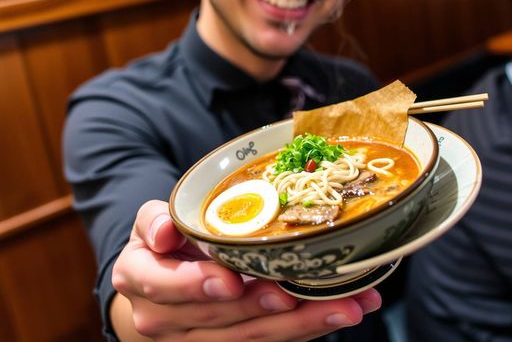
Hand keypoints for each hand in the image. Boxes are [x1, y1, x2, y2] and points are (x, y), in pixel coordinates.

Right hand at [111, 200, 381, 341]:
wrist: (157, 283)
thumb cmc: (160, 246)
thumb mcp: (150, 223)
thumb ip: (154, 222)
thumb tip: (164, 231)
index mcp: (143, 282)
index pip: (167, 288)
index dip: (197, 286)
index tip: (231, 281)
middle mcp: (168, 319)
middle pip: (220, 321)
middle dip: (264, 309)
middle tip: (300, 294)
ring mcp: (201, 338)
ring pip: (253, 338)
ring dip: (302, 324)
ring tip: (345, 306)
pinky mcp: (234, 341)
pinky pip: (271, 340)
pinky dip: (308, 327)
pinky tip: (341, 310)